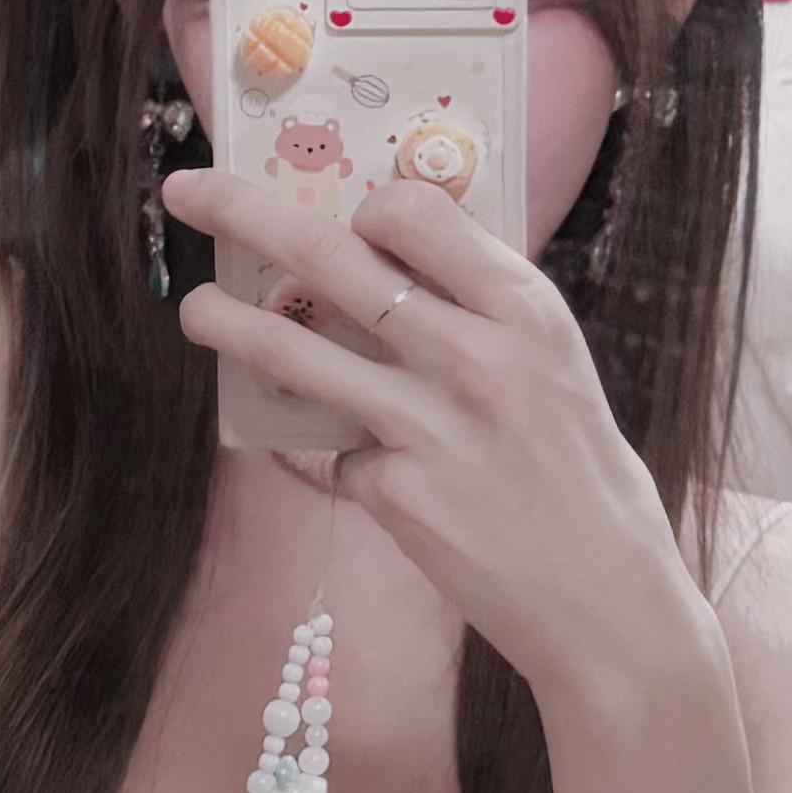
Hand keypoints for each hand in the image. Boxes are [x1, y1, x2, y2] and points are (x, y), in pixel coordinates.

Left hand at [169, 169, 713, 718]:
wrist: (606, 601)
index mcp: (524, 309)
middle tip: (185, 191)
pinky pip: (335, 452)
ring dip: (227, 322)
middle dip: (241, 211)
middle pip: (326, 256)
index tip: (345, 216)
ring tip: (193, 310)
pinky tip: (387, 479)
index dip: (366, 206)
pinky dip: (343, 456)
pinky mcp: (393, 492)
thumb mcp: (554, 367)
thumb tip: (390, 262)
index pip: (414, 211)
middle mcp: (472, 355)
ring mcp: (425, 425)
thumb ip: (482, 313)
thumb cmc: (580, 476)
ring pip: (293, 350)